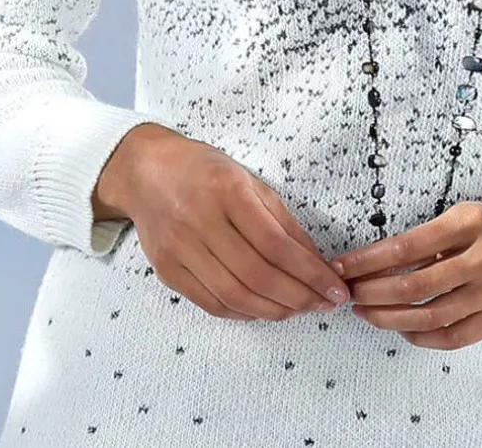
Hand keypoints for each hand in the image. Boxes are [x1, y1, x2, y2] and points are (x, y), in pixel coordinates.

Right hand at [94, 124, 350, 320]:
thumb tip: (316, 262)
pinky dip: (242, 312)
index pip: (276, 244)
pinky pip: (211, 302)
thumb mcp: (249, 180)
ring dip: (274, 310)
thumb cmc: (204, 170)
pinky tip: (264, 308)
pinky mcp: (167, 270)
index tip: (335, 288)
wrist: (145, 170)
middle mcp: (200, 221)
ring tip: (299, 309)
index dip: (310, 273)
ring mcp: (179, 249)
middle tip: (323, 304)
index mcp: (226, 191)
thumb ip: (282, 221)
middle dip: (297, 297)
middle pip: (256, 275)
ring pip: (234, 296)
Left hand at [328, 192, 481, 348]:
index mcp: (469, 222)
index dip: (369, 260)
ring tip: (366, 312)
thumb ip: (429, 239)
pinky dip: (423, 337)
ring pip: (431, 316)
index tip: (343, 266)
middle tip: (349, 293)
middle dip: (373, 292)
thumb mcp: (465, 214)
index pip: (406, 246)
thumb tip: (379, 264)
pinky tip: (402, 329)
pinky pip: (455, 337)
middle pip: (415, 286)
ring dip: (390, 318)